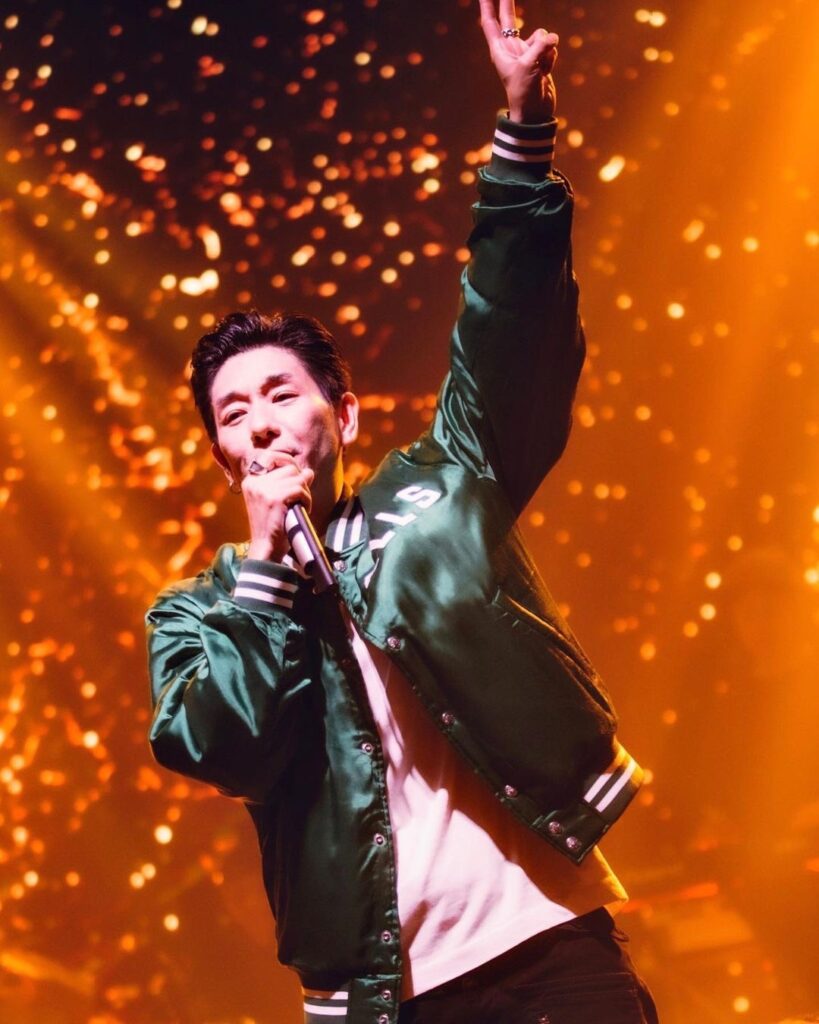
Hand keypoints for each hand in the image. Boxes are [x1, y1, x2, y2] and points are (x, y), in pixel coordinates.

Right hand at [242, 453, 313, 561]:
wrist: (266, 548)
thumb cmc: (273, 526)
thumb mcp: (277, 501)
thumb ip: (289, 483)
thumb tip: (308, 471)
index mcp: (251, 480)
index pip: (272, 457)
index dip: (289, 462)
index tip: (297, 474)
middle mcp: (255, 482)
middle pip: (289, 468)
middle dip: (301, 482)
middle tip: (301, 499)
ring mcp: (263, 489)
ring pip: (297, 478)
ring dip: (305, 492)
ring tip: (300, 506)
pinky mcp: (274, 498)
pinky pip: (299, 489)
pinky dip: (306, 499)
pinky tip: (302, 509)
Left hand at [479, 0, 557, 122]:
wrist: (535, 112)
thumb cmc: (524, 92)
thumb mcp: (529, 67)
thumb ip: (540, 47)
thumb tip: (553, 37)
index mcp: (500, 51)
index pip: (491, 23)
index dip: (487, 6)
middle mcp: (511, 49)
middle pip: (508, 19)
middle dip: (507, 3)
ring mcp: (526, 53)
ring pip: (541, 36)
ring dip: (545, 50)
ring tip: (540, 69)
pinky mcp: (540, 59)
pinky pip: (550, 48)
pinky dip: (550, 58)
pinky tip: (545, 73)